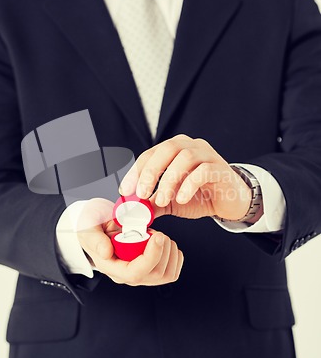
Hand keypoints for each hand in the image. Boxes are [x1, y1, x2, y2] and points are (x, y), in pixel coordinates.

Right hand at [77, 198, 183, 285]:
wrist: (98, 222)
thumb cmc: (93, 224)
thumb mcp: (87, 225)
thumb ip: (95, 238)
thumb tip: (106, 252)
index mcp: (110, 266)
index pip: (135, 273)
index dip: (151, 256)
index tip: (158, 237)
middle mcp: (126, 274)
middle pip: (154, 275)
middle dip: (163, 250)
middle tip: (156, 232)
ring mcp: (140, 273)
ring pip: (166, 275)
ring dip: (170, 251)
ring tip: (158, 236)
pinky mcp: (151, 270)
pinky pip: (171, 271)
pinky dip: (175, 255)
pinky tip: (164, 243)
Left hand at [119, 135, 254, 221]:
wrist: (231, 202)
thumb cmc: (200, 197)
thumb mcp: (171, 202)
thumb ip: (153, 203)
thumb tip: (132, 211)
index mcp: (175, 150)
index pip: (151, 153)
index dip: (136, 171)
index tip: (125, 191)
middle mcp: (191, 146)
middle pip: (167, 149)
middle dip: (150, 171)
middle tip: (141, 194)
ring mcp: (208, 155)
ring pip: (185, 158)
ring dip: (169, 180)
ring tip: (163, 200)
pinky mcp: (221, 168)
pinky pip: (204, 170)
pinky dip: (189, 184)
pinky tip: (182, 199)